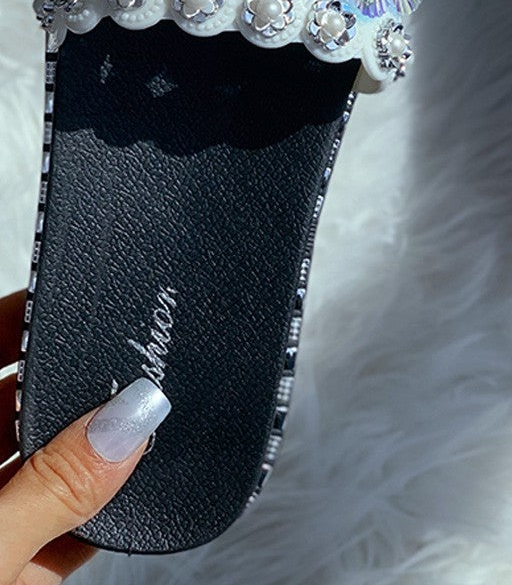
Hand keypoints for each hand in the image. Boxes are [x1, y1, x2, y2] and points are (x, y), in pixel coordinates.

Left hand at [0, 289, 169, 583]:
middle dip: (81, 389)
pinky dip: (104, 511)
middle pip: (26, 407)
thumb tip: (129, 422)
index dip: (27, 321)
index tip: (80, 297)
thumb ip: (55, 487)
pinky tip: (138, 495)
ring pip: (53, 467)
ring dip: (102, 455)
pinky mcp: (16, 572)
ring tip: (150, 427)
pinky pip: (66, 524)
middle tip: (134, 366)